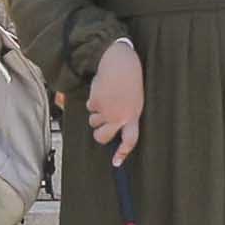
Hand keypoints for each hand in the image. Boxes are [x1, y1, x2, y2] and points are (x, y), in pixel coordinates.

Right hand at [83, 40, 144, 163]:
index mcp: (134, 115)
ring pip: (93, 122)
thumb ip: (126, 114)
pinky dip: (92, 100)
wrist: (119, 62)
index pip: (130, 140)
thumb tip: (113, 127)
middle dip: (99, 133)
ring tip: (105, 98)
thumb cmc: (129, 79)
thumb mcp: (134, 99)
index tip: (116, 163)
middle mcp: (121, 116)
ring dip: (96, 112)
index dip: (122, 153)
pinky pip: (89, 107)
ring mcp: (108, 110)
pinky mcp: (96, 102)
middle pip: (103, 137)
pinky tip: (101, 90)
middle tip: (100, 126)